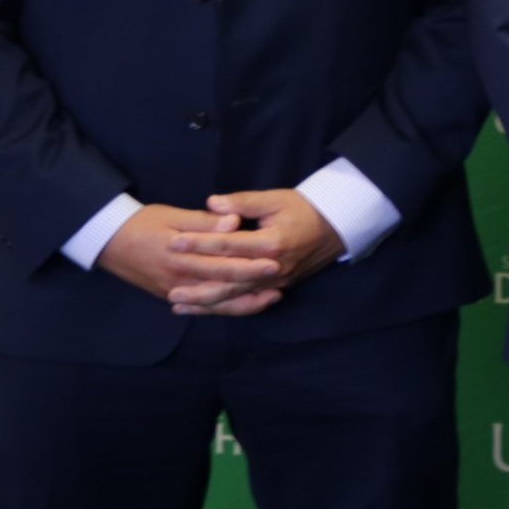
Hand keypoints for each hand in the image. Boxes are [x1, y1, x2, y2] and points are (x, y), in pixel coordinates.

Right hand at [97, 203, 284, 314]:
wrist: (106, 241)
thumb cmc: (142, 223)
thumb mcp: (172, 216)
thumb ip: (204, 222)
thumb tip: (233, 222)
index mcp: (181, 257)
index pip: (222, 263)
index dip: (250, 264)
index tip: (275, 261)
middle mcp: (178, 279)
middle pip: (222, 285)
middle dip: (253, 284)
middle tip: (280, 281)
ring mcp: (173, 290)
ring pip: (214, 302)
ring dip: (243, 302)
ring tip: (270, 298)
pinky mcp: (169, 295)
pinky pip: (200, 306)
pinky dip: (221, 308)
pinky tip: (241, 306)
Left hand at [163, 190, 345, 312]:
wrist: (339, 226)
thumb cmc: (306, 208)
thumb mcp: (276, 199)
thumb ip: (243, 202)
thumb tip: (213, 202)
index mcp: (271, 242)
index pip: (228, 245)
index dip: (200, 244)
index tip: (174, 243)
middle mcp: (272, 267)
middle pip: (229, 280)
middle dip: (197, 285)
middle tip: (169, 289)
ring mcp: (276, 281)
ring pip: (236, 296)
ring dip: (207, 303)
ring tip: (179, 305)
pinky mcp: (277, 288)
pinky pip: (247, 301)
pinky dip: (225, 307)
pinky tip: (205, 309)